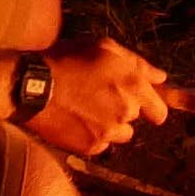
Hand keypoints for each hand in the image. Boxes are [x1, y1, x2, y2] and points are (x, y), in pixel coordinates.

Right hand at [25, 37, 174, 156]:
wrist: (33, 86)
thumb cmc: (67, 60)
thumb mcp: (104, 49)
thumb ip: (138, 64)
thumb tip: (161, 78)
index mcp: (134, 85)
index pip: (159, 111)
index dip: (151, 108)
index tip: (142, 106)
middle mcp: (126, 110)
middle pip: (134, 119)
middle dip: (122, 110)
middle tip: (98, 97)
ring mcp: (109, 131)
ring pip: (120, 134)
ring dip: (110, 125)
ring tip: (87, 110)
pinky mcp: (91, 146)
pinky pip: (100, 144)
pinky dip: (92, 136)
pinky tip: (76, 121)